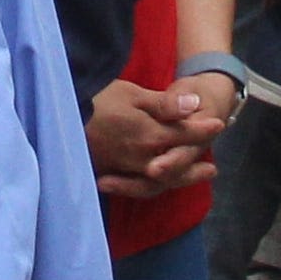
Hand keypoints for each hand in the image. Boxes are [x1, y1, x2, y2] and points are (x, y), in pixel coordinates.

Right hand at [84, 74, 225, 198]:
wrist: (61, 114)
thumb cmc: (98, 98)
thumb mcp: (132, 94)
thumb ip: (164, 104)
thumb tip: (195, 105)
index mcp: (150, 134)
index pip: (184, 134)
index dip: (203, 130)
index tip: (219, 126)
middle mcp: (143, 156)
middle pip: (176, 166)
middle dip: (194, 168)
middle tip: (212, 170)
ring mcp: (126, 168)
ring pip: (160, 181)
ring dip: (179, 180)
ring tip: (192, 178)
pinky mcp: (112, 172)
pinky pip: (140, 185)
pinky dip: (154, 185)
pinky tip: (157, 181)